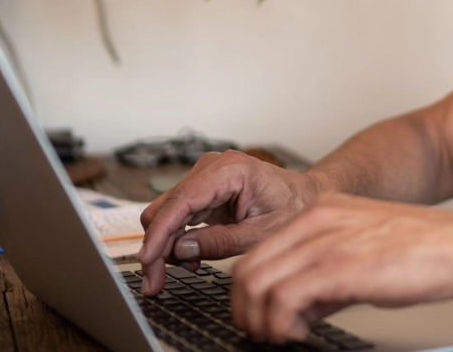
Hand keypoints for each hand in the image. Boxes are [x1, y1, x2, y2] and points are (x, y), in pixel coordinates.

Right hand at [137, 150, 320, 295]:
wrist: (304, 197)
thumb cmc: (292, 209)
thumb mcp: (261, 234)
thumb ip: (220, 242)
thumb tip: (180, 250)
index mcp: (229, 170)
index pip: (181, 201)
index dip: (159, 233)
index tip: (147, 261)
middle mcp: (211, 168)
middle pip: (165, 208)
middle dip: (158, 246)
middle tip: (156, 283)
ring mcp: (204, 178)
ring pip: (165, 214)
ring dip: (168, 245)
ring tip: (189, 267)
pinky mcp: (202, 190)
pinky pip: (177, 216)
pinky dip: (178, 240)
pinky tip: (192, 258)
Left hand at [229, 193, 452, 341]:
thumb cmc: (422, 250)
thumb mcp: (361, 251)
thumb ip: (326, 273)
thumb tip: (299, 307)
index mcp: (318, 212)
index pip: (256, 254)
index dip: (250, 295)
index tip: (262, 318)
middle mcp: (315, 221)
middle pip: (246, 271)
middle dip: (247, 312)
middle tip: (266, 334)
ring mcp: (325, 242)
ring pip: (257, 285)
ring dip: (262, 322)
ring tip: (284, 336)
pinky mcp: (340, 266)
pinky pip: (284, 299)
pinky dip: (282, 325)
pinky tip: (301, 333)